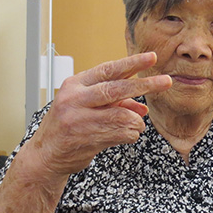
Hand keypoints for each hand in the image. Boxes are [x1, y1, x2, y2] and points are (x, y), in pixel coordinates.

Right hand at [26, 53, 171, 175]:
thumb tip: (142, 107)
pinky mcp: (86, 137)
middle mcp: (75, 98)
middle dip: (145, 84)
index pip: (108, 70)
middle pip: (117, 88)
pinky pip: (122, 133)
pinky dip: (131, 134)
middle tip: (165, 82)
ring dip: (136, 121)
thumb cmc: (68, 127)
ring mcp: (79, 118)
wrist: (46, 155)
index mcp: (75, 85)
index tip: (152, 57)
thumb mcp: (86, 107)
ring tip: (136, 125)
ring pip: (123, 115)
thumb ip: (114, 102)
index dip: (132, 63)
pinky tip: (127, 135)